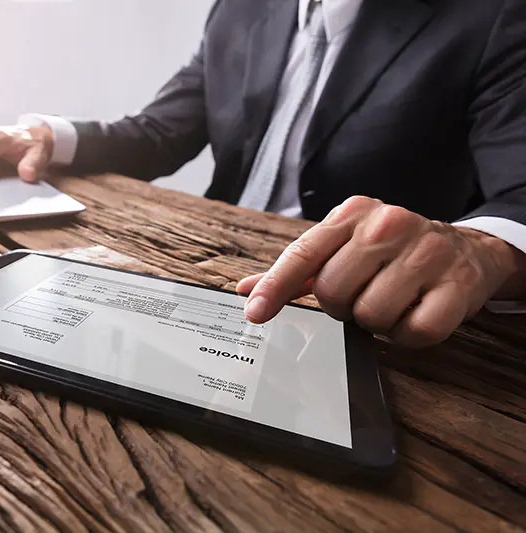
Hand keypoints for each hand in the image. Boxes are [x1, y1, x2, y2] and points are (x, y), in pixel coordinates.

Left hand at [236, 196, 525, 347]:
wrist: (467, 248)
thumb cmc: (392, 252)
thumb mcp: (344, 247)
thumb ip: (298, 270)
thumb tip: (247, 289)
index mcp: (353, 213)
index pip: (303, 254)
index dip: (276, 287)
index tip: (255, 313)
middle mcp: (388, 224)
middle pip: (333, 292)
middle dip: (341, 306)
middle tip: (361, 296)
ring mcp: (427, 251)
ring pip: (372, 315)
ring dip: (376, 322)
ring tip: (391, 302)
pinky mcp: (458, 283)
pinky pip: (415, 331)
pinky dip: (408, 334)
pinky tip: (415, 313)